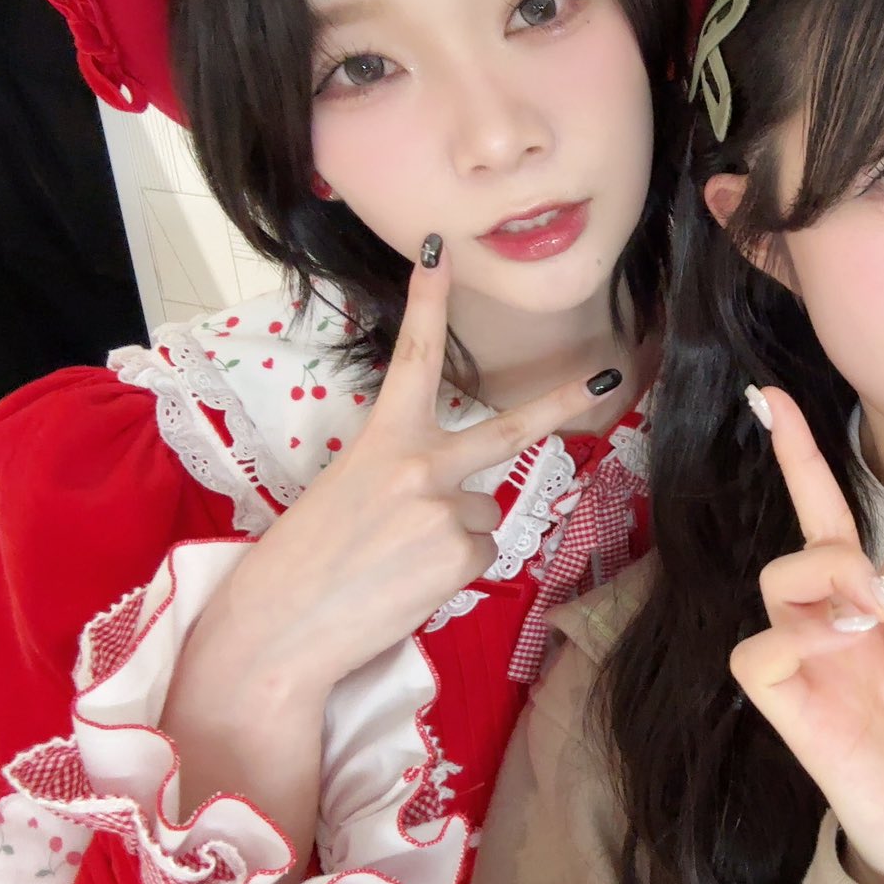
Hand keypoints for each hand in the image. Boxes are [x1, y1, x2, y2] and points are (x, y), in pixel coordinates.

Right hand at [190, 240, 620, 690]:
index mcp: (382, 439)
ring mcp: (446, 511)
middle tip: (607, 377)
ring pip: (482, 515)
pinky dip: (450, 574)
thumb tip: (456, 500)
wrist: (277, 630)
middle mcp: (421, 466)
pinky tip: (407, 585)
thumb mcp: (347, 492)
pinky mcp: (460, 558)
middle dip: (562, 402)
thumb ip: (403, 477)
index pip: (413, 359)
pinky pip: (478, 558)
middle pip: (510, 429)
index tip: (440, 253)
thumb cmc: (300, 563)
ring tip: (396, 562)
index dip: (428, 302)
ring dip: (452, 538)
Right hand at [731, 389, 883, 883]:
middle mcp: (847, 623)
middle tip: (865, 545)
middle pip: (813, 527)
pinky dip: (796, 638)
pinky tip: (837, 651)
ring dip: (830, 573)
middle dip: (802, 461)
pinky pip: (759, 649)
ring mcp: (811, 658)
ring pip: (781, 574)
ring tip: (870, 613)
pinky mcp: (782, 701)